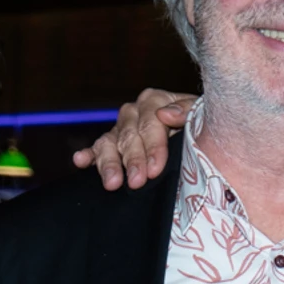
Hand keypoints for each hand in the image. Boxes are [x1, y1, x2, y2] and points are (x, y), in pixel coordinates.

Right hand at [72, 90, 193, 190]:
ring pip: (109, 142)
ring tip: (112, 183)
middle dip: (133, 160)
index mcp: (155, 100)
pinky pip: (97, 148)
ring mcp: (120, 128)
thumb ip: (187, 111)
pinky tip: (80, 161)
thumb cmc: (202, 124)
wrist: (200, 132)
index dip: (154, 146)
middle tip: (137, 182)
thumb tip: (166, 114)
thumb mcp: (201, 114)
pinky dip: (88, 155)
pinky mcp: (111, 143)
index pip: (151, 122)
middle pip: (129, 136)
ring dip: (109, 163)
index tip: (156, 167)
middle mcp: (134, 112)